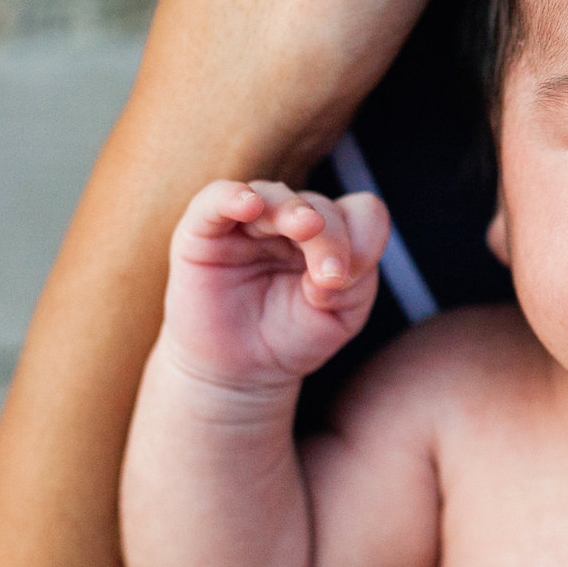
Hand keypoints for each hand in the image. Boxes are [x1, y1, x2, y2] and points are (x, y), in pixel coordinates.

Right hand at [160, 180, 390, 387]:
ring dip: (293, 211)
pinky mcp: (203, 231)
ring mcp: (248, 223)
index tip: (347, 282)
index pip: (360, 213)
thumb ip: (352, 287)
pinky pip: (215, 199)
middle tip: (329, 277)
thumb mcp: (339, 318)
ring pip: (274, 196)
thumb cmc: (293, 337)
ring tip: (306, 228)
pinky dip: (231, 196)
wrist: (239, 370)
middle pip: (320, 207)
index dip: (364, 239)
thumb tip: (332, 269)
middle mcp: (291, 221)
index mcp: (331, 235)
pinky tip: (248, 206)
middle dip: (330, 240)